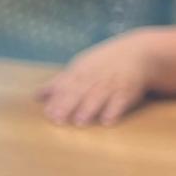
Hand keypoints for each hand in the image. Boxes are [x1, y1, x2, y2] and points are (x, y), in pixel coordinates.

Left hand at [36, 36, 153, 126]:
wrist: (138, 53)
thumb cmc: (102, 63)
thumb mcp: (80, 68)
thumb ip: (59, 83)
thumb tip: (37, 95)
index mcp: (81, 71)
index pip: (66, 85)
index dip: (57, 99)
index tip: (47, 113)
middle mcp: (95, 76)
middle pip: (80, 91)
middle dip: (68, 105)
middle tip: (58, 119)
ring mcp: (112, 83)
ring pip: (98, 96)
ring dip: (88, 109)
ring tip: (79, 122)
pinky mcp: (128, 90)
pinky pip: (120, 100)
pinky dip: (114, 110)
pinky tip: (107, 121)